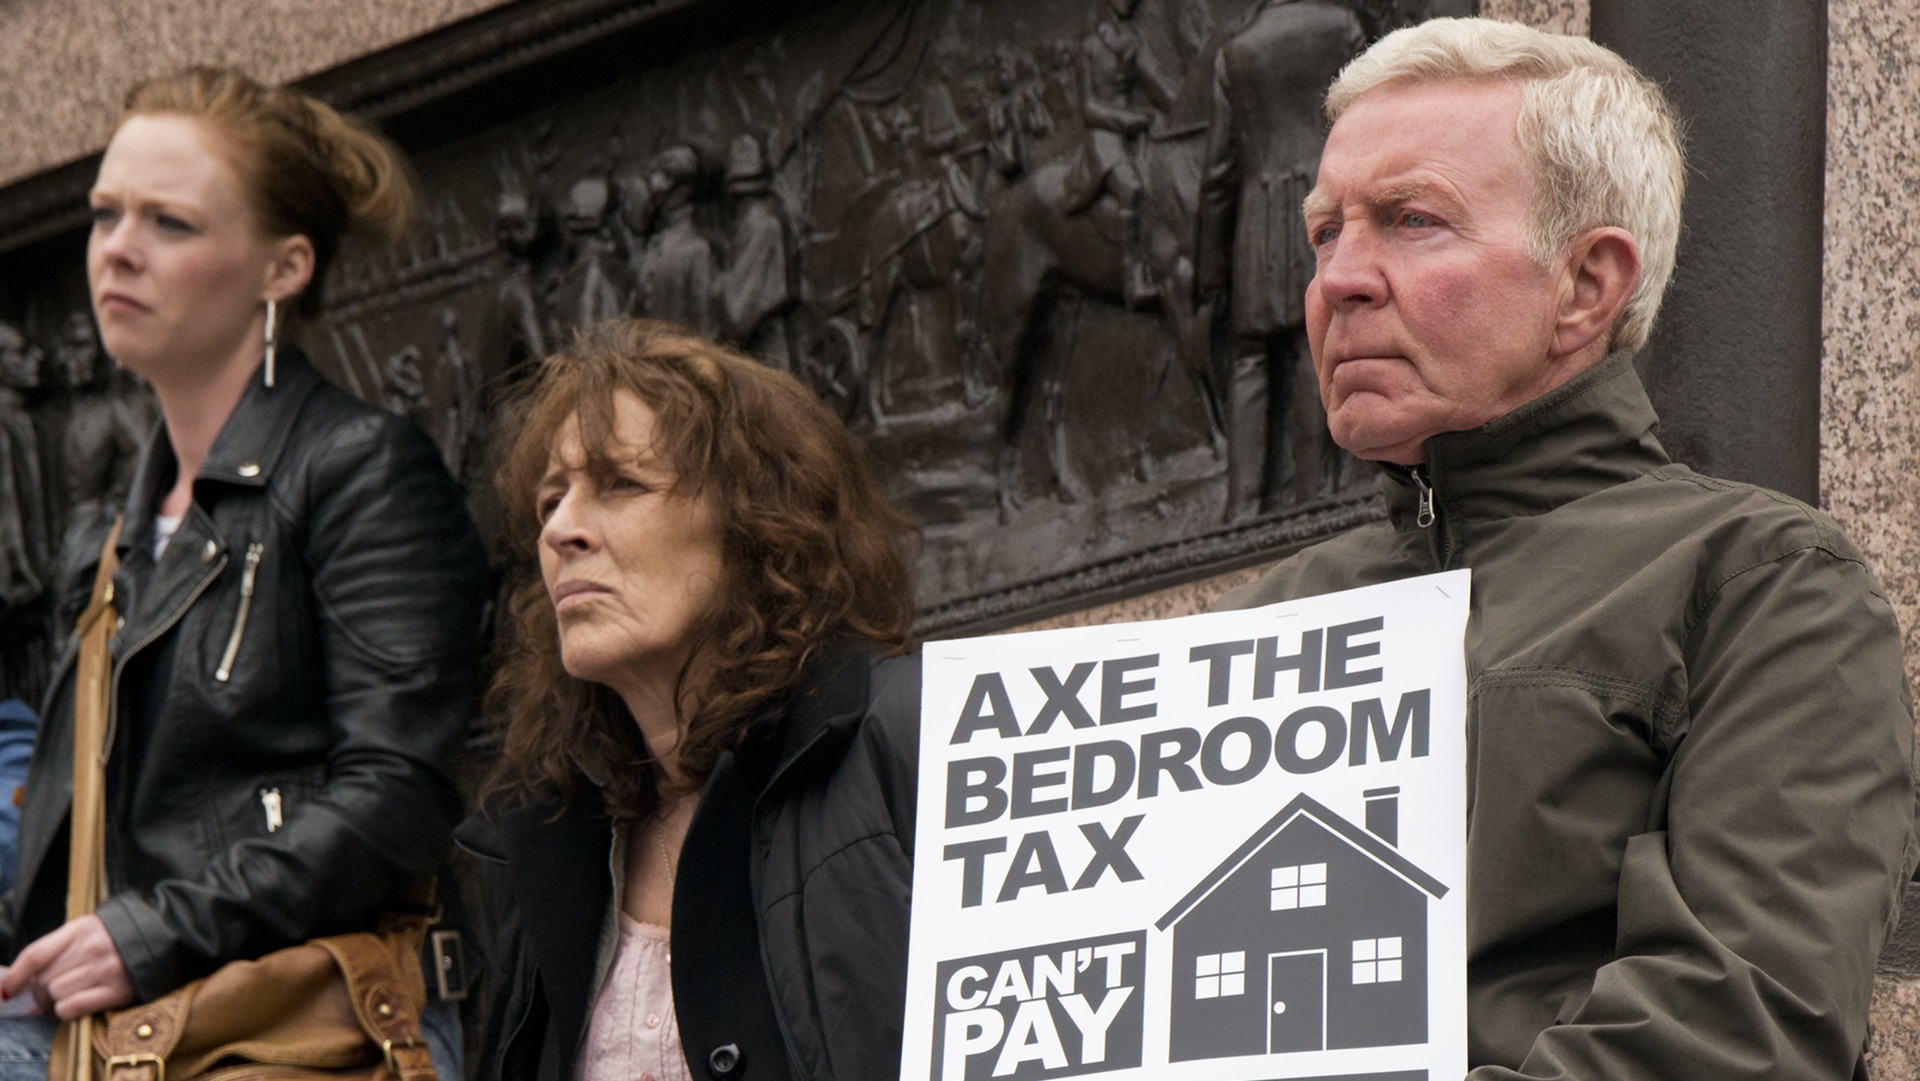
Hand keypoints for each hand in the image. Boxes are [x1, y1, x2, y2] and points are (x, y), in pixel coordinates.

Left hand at [1, 916, 135, 1018]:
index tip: (7, 991)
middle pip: (43, 980)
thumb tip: (22, 982)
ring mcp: (105, 969)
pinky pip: (73, 1007)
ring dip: (55, 1002)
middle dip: (39, 993)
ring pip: (56, 995)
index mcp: (81, 929)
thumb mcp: (88, 930)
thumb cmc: (118, 937)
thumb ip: (59, 949)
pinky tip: (76, 1005)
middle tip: (48, 996)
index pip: (36, 955)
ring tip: (67, 998)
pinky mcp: (117, 990)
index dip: (15, 976)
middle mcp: (92, 948)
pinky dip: (67, 1011)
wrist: (165, 936)